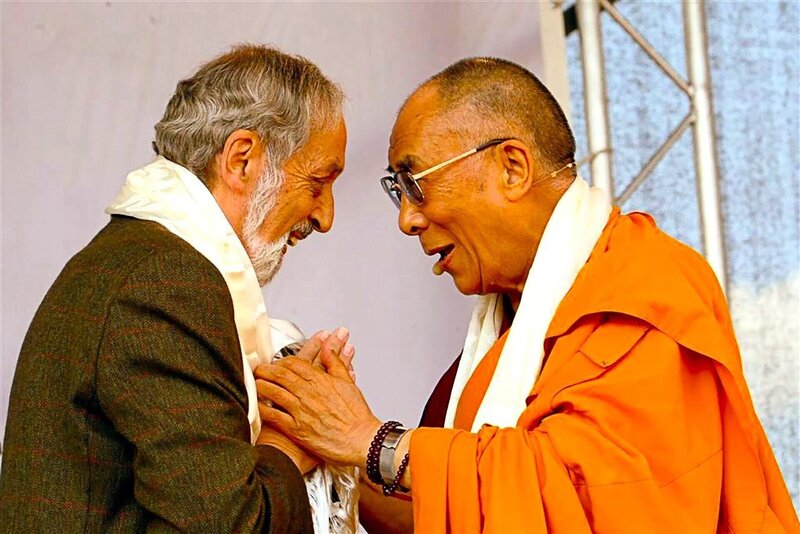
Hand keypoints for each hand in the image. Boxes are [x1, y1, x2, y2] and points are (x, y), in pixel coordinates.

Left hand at [255, 328, 379, 466]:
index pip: (295, 363)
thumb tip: (328, 348)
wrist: (362, 439)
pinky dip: (263, 409)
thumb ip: (335, 363)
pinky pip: (275, 416)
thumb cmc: (357, 416)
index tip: (277, 363)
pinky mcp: (297, 429)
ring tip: (255, 384)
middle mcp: (309, 394)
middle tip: (259, 370)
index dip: (283, 361)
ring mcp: (301, 411)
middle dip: (266, 370)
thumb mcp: (348, 383)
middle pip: (281, 375)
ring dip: (261, 386)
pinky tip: (257, 406)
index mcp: (321, 381)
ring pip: (275, 393)